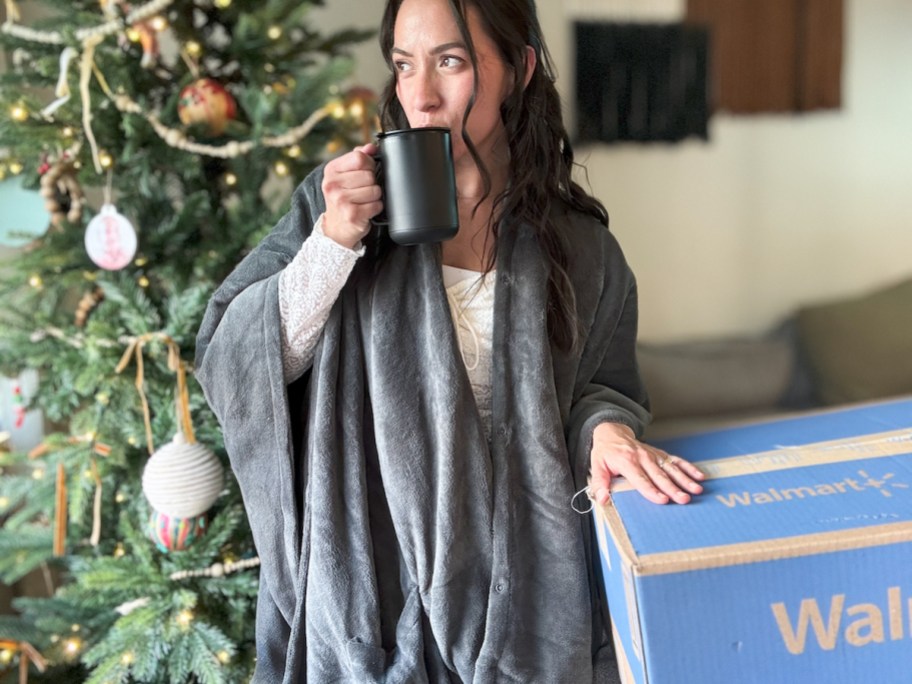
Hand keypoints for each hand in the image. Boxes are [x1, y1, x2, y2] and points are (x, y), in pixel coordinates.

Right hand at [321, 142, 381, 248]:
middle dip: (372, 182)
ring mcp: (340, 200)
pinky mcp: (351, 215)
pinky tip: (366, 209)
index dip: (369, 164)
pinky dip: (376, 207)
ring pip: (374, 190)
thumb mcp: (345, 175)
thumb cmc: (343, 197)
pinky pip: (376, 205)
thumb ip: (358, 158)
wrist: (336, 227)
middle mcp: (332, 185)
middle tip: (363, 190)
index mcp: (331, 170)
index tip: (366, 171)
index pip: (359, 157)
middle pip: (369, 175)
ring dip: (375, 196)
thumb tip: (371, 147)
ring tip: (364, 200)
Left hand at [589, 422, 704, 504]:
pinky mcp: (660, 454)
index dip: (651, 490)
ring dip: (685, 479)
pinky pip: (676, 461)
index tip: (663, 500)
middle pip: (659, 476)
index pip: (641, 479)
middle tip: (684, 499)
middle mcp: (643, 458)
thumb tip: (602, 499)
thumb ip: (599, 483)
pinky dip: (688, 467)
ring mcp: (653, 455)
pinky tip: (699, 476)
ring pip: (671, 469)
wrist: (612, 432)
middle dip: (672, 488)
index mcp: (627, 462)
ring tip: (696, 490)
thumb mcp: (596, 466)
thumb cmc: (605, 452)